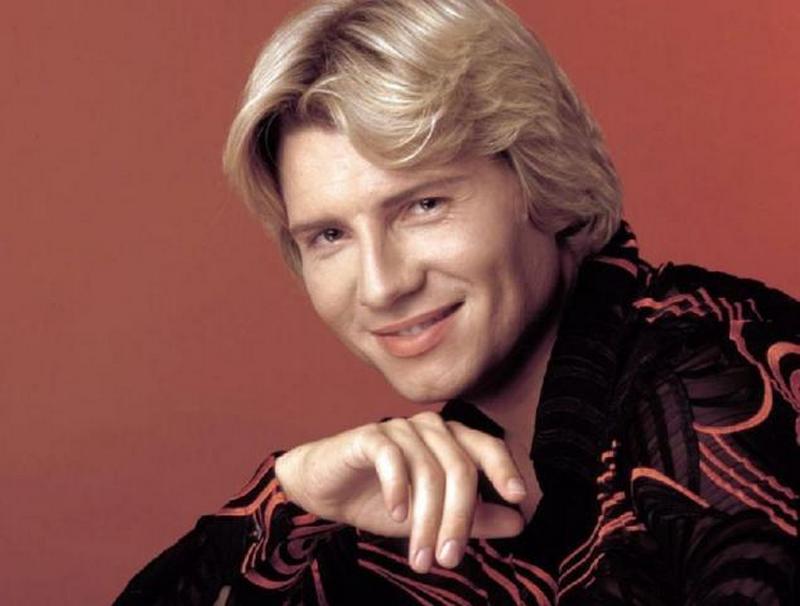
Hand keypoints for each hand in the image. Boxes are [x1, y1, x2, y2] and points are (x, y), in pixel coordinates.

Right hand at [274, 410, 526, 572]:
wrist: (326, 492)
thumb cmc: (382, 500)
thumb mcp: (432, 517)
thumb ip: (475, 518)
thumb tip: (519, 522)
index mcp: (452, 440)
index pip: (488, 447)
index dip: (504, 469)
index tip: (518, 498)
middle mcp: (431, 428)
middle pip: (460, 468)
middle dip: (458, 519)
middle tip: (450, 559)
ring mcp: (400, 428)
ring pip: (428, 472)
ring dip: (427, 521)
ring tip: (420, 559)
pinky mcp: (370, 436)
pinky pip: (392, 458)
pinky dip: (398, 490)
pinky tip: (396, 516)